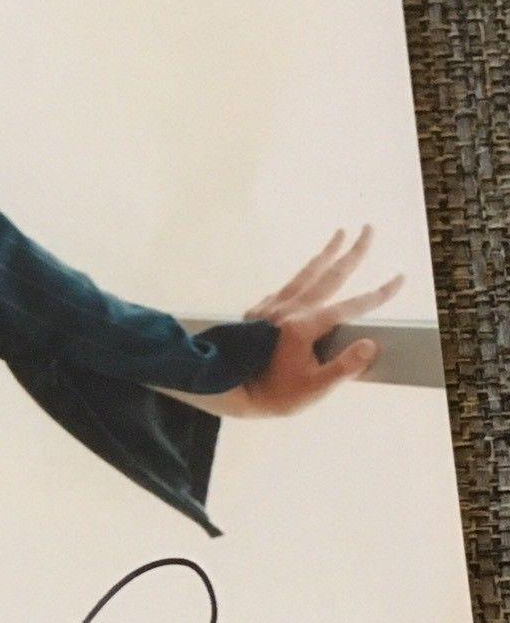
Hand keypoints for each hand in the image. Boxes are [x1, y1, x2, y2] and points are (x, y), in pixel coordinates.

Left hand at [240, 225, 403, 415]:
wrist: (222, 387)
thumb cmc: (271, 394)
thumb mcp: (313, 389)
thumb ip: (344, 367)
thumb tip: (371, 344)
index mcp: (305, 327)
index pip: (351, 307)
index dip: (379, 294)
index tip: (400, 278)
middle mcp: (289, 309)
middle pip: (328, 275)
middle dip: (353, 252)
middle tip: (369, 228)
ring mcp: (271, 307)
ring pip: (304, 274)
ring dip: (324, 254)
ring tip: (339, 234)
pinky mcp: (257, 312)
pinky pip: (284, 287)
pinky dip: (299, 277)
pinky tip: (304, 276)